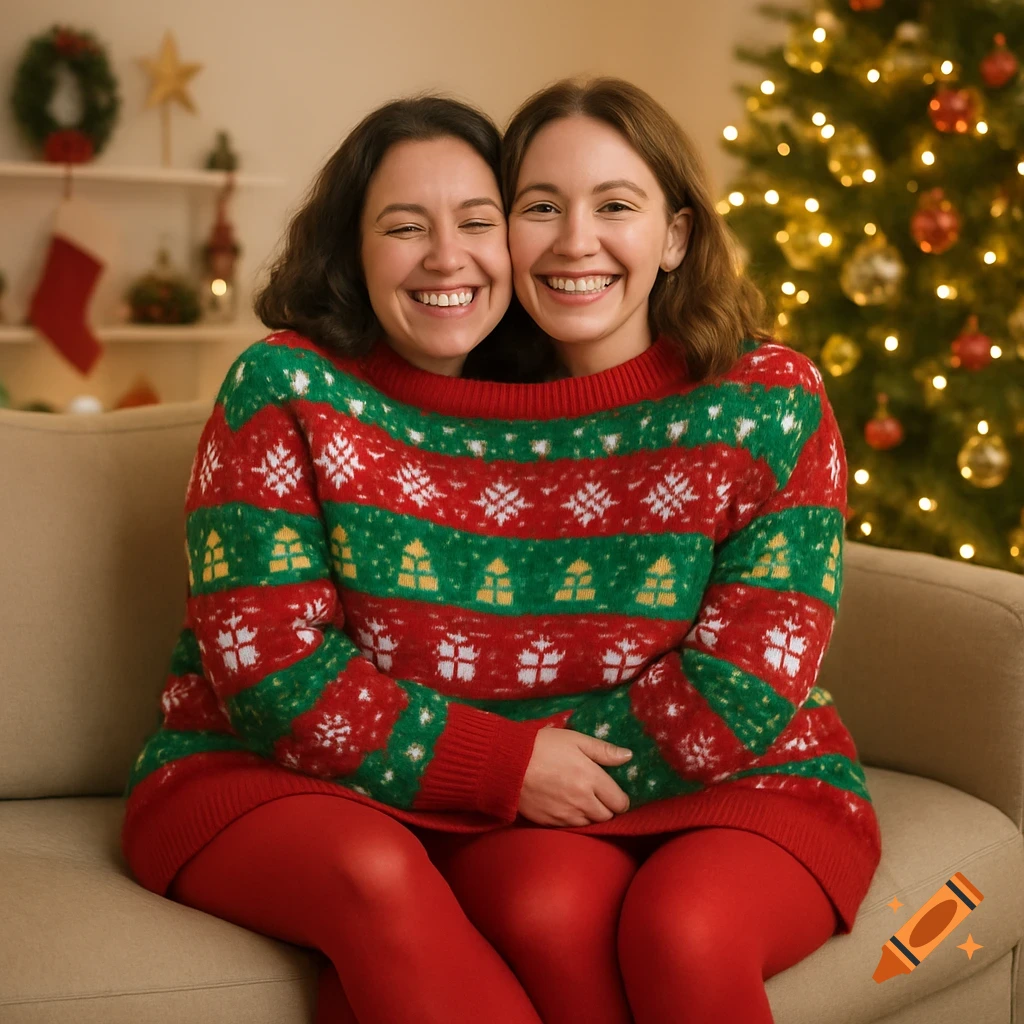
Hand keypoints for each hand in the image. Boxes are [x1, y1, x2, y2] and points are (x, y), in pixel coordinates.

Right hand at [518, 727, 632, 826]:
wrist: (507, 763)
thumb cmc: (542, 746)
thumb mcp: (575, 739)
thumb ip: (603, 750)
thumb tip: (628, 756)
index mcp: (591, 778)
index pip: (620, 802)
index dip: (620, 798)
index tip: (612, 790)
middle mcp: (582, 801)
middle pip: (607, 816)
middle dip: (606, 807)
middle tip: (597, 794)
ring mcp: (566, 815)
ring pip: (590, 824)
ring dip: (590, 814)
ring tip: (580, 799)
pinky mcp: (550, 823)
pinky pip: (571, 827)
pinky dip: (573, 818)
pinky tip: (565, 805)